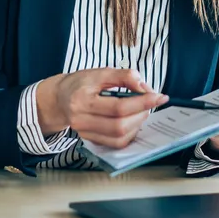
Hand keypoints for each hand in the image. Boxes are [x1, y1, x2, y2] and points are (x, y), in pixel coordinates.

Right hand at [36, 68, 167, 148]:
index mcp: (82, 100)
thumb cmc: (79, 83)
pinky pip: (115, 144)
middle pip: (119, 126)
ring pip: (118, 138)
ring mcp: (85, 134)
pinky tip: (133, 121)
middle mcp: (81, 120)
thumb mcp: (99, 72)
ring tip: (141, 110)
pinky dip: (129, 134)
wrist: (58, 99)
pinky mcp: (90, 140)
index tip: (159, 96)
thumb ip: (122, 76)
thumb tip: (143, 86)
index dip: (142, 102)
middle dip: (141, 114)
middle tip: (149, 102)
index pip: (118, 107)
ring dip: (137, 125)